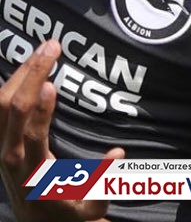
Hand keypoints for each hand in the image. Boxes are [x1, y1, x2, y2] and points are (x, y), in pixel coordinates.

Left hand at [0, 40, 124, 221]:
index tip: (54, 83)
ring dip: (19, 73)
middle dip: (32, 74)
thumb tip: (118, 153)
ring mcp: (0, 148)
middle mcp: (11, 157)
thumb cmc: (71, 210)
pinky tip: (26, 68)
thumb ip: (104, 180)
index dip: (41, 110)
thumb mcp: (93, 204)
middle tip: (52, 46)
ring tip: (41, 50)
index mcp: (34, 173)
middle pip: (12, 110)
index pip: (32, 136)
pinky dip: (9, 84)